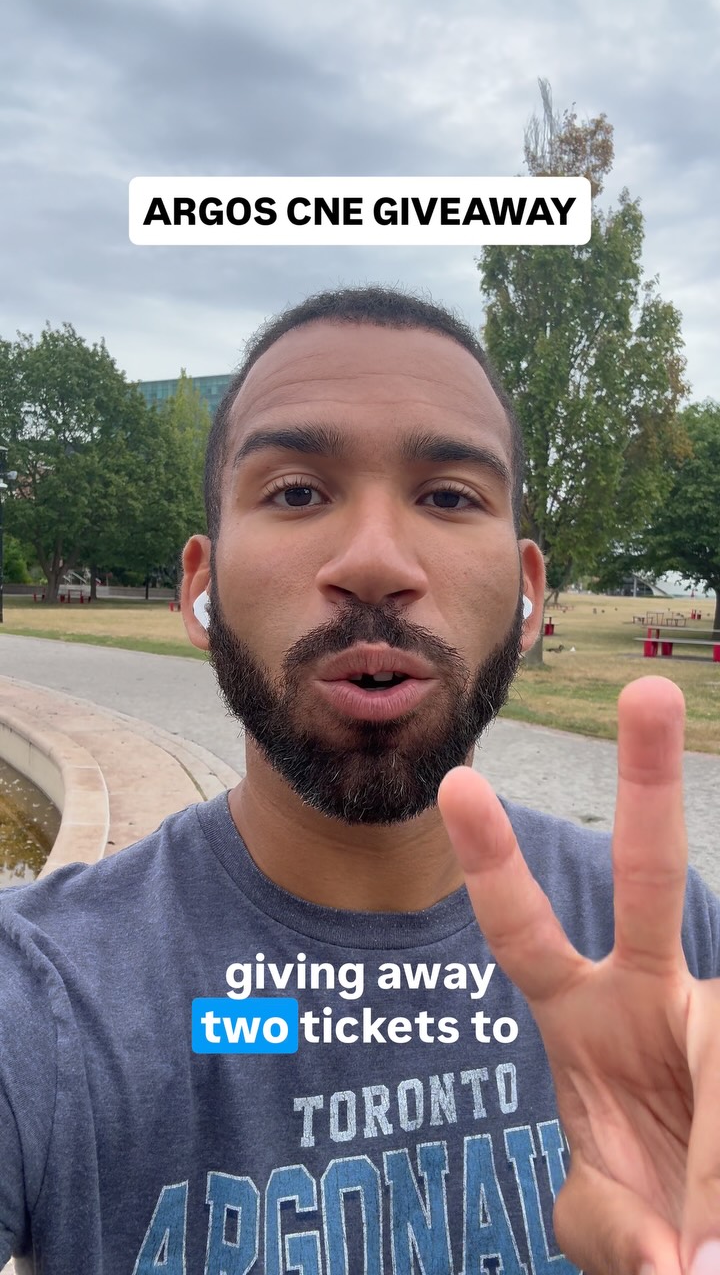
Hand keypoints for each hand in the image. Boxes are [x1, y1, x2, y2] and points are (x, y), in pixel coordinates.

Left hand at [437, 676, 719, 1274]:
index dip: (495, 861)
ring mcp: (711, 1017)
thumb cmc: (645, 1217)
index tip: (461, 783)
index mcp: (579, 1015)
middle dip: (648, 786)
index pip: (524, 929)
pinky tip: (708, 1228)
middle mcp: (650, 996)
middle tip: (649, 690)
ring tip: (698, 1250)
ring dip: (714, 1167)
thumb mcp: (605, 1225)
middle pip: (650, 877)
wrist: (703, 1242)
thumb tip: (677, 1269)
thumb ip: (615, 1231)